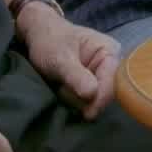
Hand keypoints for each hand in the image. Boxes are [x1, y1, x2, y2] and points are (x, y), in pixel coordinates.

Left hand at [19, 6, 120, 120]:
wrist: (38, 37)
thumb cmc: (51, 41)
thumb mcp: (60, 57)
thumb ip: (76, 75)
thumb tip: (91, 95)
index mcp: (110, 51)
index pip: (113, 81)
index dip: (101, 99)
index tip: (87, 114)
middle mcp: (110, 65)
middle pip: (106, 93)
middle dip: (86, 100)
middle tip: (65, 93)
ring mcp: (100, 77)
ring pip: (95, 100)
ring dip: (78, 101)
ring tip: (62, 89)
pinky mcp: (90, 87)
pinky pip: (87, 102)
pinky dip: (74, 102)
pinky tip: (64, 93)